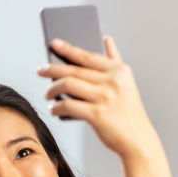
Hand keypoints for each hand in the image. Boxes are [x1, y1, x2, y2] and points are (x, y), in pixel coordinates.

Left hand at [37, 36, 160, 161]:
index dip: (68, 49)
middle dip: (53, 69)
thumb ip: (115, 59)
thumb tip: (106, 38)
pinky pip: (67, 106)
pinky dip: (56, 107)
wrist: (137, 138)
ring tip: (47, 94)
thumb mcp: (125, 81)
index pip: (87, 56)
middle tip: (40, 70)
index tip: (53, 43)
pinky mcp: (97, 115)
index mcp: (119, 70)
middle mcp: (112, 81)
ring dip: (52, 89)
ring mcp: (104, 98)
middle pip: (74, 70)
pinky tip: (52, 109)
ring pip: (67, 85)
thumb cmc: (127, 110)